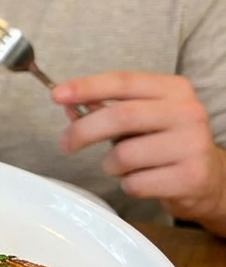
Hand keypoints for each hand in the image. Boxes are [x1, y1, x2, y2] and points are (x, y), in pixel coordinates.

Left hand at [53, 71, 225, 232]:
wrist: (209, 179)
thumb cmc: (165, 143)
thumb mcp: (142, 118)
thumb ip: (106, 108)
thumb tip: (67, 105)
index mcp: (174, 89)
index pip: (123, 81)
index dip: (87, 87)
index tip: (57, 95)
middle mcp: (188, 112)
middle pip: (120, 116)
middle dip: (83, 131)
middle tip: (66, 143)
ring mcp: (192, 145)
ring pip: (124, 155)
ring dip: (111, 165)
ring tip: (124, 166)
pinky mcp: (191, 177)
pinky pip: (135, 183)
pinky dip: (127, 185)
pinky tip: (143, 180)